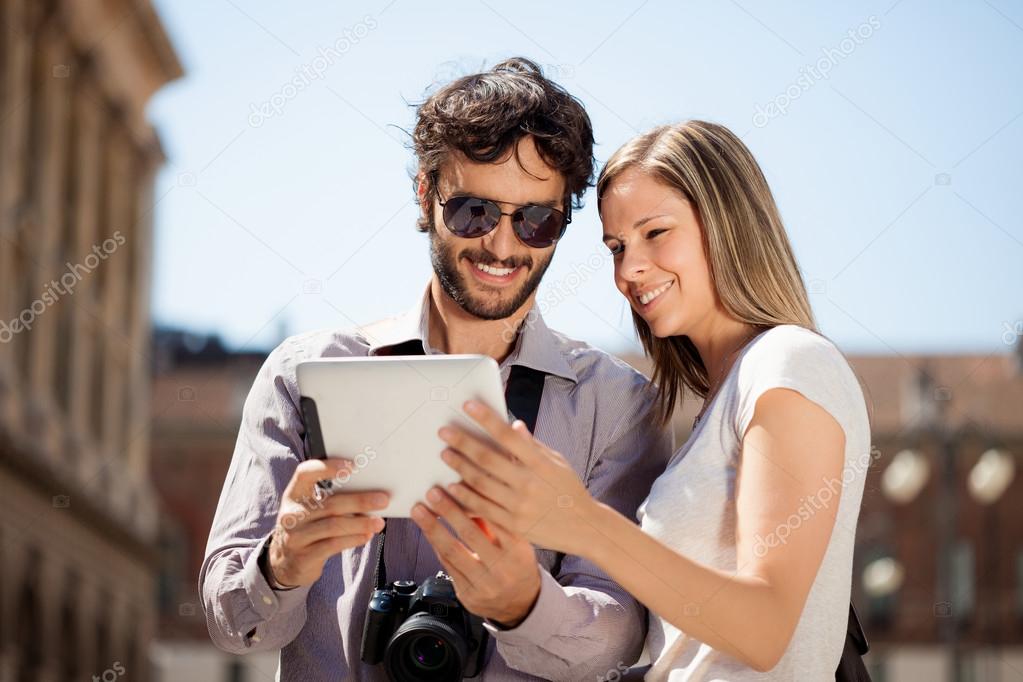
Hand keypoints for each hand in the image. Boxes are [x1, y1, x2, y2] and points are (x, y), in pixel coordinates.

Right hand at [268, 457, 388, 587]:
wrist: (286, 564)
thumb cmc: (308, 529)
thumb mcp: (311, 510)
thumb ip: (331, 499)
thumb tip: (369, 491)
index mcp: (293, 495)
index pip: (305, 473)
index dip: (327, 467)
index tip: (352, 465)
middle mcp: (291, 514)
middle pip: (330, 503)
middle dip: (360, 500)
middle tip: (383, 499)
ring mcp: (295, 536)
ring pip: (334, 525)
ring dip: (361, 523)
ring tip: (379, 522)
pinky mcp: (304, 556)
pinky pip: (333, 545)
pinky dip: (353, 539)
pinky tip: (367, 536)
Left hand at [411, 487, 539, 626]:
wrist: (521, 604)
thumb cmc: (518, 564)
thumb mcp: (517, 542)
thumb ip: (496, 522)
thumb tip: (472, 495)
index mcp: (517, 551)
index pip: (493, 521)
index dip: (473, 502)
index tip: (456, 486)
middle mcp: (501, 568)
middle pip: (470, 534)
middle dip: (448, 511)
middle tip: (433, 494)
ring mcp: (483, 584)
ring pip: (452, 551)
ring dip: (432, 528)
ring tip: (419, 511)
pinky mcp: (468, 594)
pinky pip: (447, 566)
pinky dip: (435, 546)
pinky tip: (427, 531)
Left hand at [437, 400, 597, 555]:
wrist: (584, 527)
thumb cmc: (569, 490)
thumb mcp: (557, 463)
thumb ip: (533, 445)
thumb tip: (514, 425)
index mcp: (541, 463)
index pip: (507, 435)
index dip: (486, 419)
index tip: (468, 406)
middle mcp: (529, 483)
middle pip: (487, 458)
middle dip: (462, 442)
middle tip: (444, 432)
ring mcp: (520, 505)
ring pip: (480, 482)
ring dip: (459, 466)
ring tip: (445, 454)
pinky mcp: (513, 524)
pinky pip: (482, 507)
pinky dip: (465, 495)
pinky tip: (452, 486)